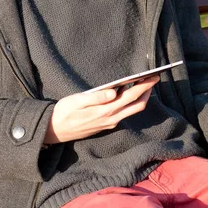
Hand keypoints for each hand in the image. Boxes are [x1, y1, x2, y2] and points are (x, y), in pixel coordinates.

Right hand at [43, 76, 158, 143]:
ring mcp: (110, 123)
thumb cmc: (64, 112)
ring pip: (132, 110)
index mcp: (106, 111)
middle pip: (137, 105)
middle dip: (147, 91)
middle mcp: (111, 119)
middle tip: (153, 77)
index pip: (131, 97)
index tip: (153, 76)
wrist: (54, 131)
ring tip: (144, 83)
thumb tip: (115, 92)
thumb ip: (97, 98)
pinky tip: (129, 92)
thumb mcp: (77, 101)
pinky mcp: (106, 124)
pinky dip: (131, 102)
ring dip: (141, 97)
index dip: (144, 86)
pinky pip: (124, 113)